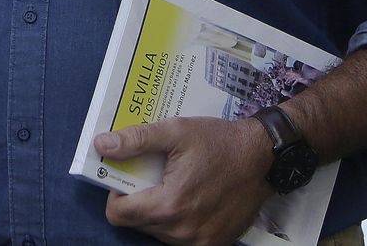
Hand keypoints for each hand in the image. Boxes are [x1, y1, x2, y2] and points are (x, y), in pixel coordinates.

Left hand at [95, 117, 273, 245]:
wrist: (264, 157)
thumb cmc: (221, 142)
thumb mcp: (176, 131)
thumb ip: (136, 140)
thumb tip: (102, 145)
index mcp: (169, 204)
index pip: (118, 215)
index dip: (115, 194)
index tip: (127, 178)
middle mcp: (182, 231)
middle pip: (137, 224)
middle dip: (138, 201)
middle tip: (154, 177)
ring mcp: (200, 242)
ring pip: (158, 233)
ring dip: (159, 213)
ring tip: (175, 185)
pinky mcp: (215, 244)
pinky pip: (181, 239)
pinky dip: (178, 222)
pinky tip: (192, 199)